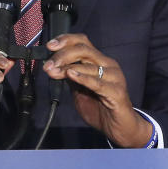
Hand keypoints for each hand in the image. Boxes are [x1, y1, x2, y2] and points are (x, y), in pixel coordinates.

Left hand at [42, 33, 152, 147]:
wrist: (119, 128)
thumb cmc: (100, 108)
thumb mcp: (79, 90)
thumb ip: (69, 77)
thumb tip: (52, 66)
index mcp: (99, 61)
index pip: (82, 41)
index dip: (65, 40)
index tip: (50, 46)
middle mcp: (108, 65)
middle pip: (83, 50)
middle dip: (62, 55)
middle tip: (48, 65)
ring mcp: (114, 77)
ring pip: (88, 65)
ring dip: (67, 68)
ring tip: (53, 73)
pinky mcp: (117, 92)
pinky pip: (98, 83)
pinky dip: (83, 77)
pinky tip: (71, 75)